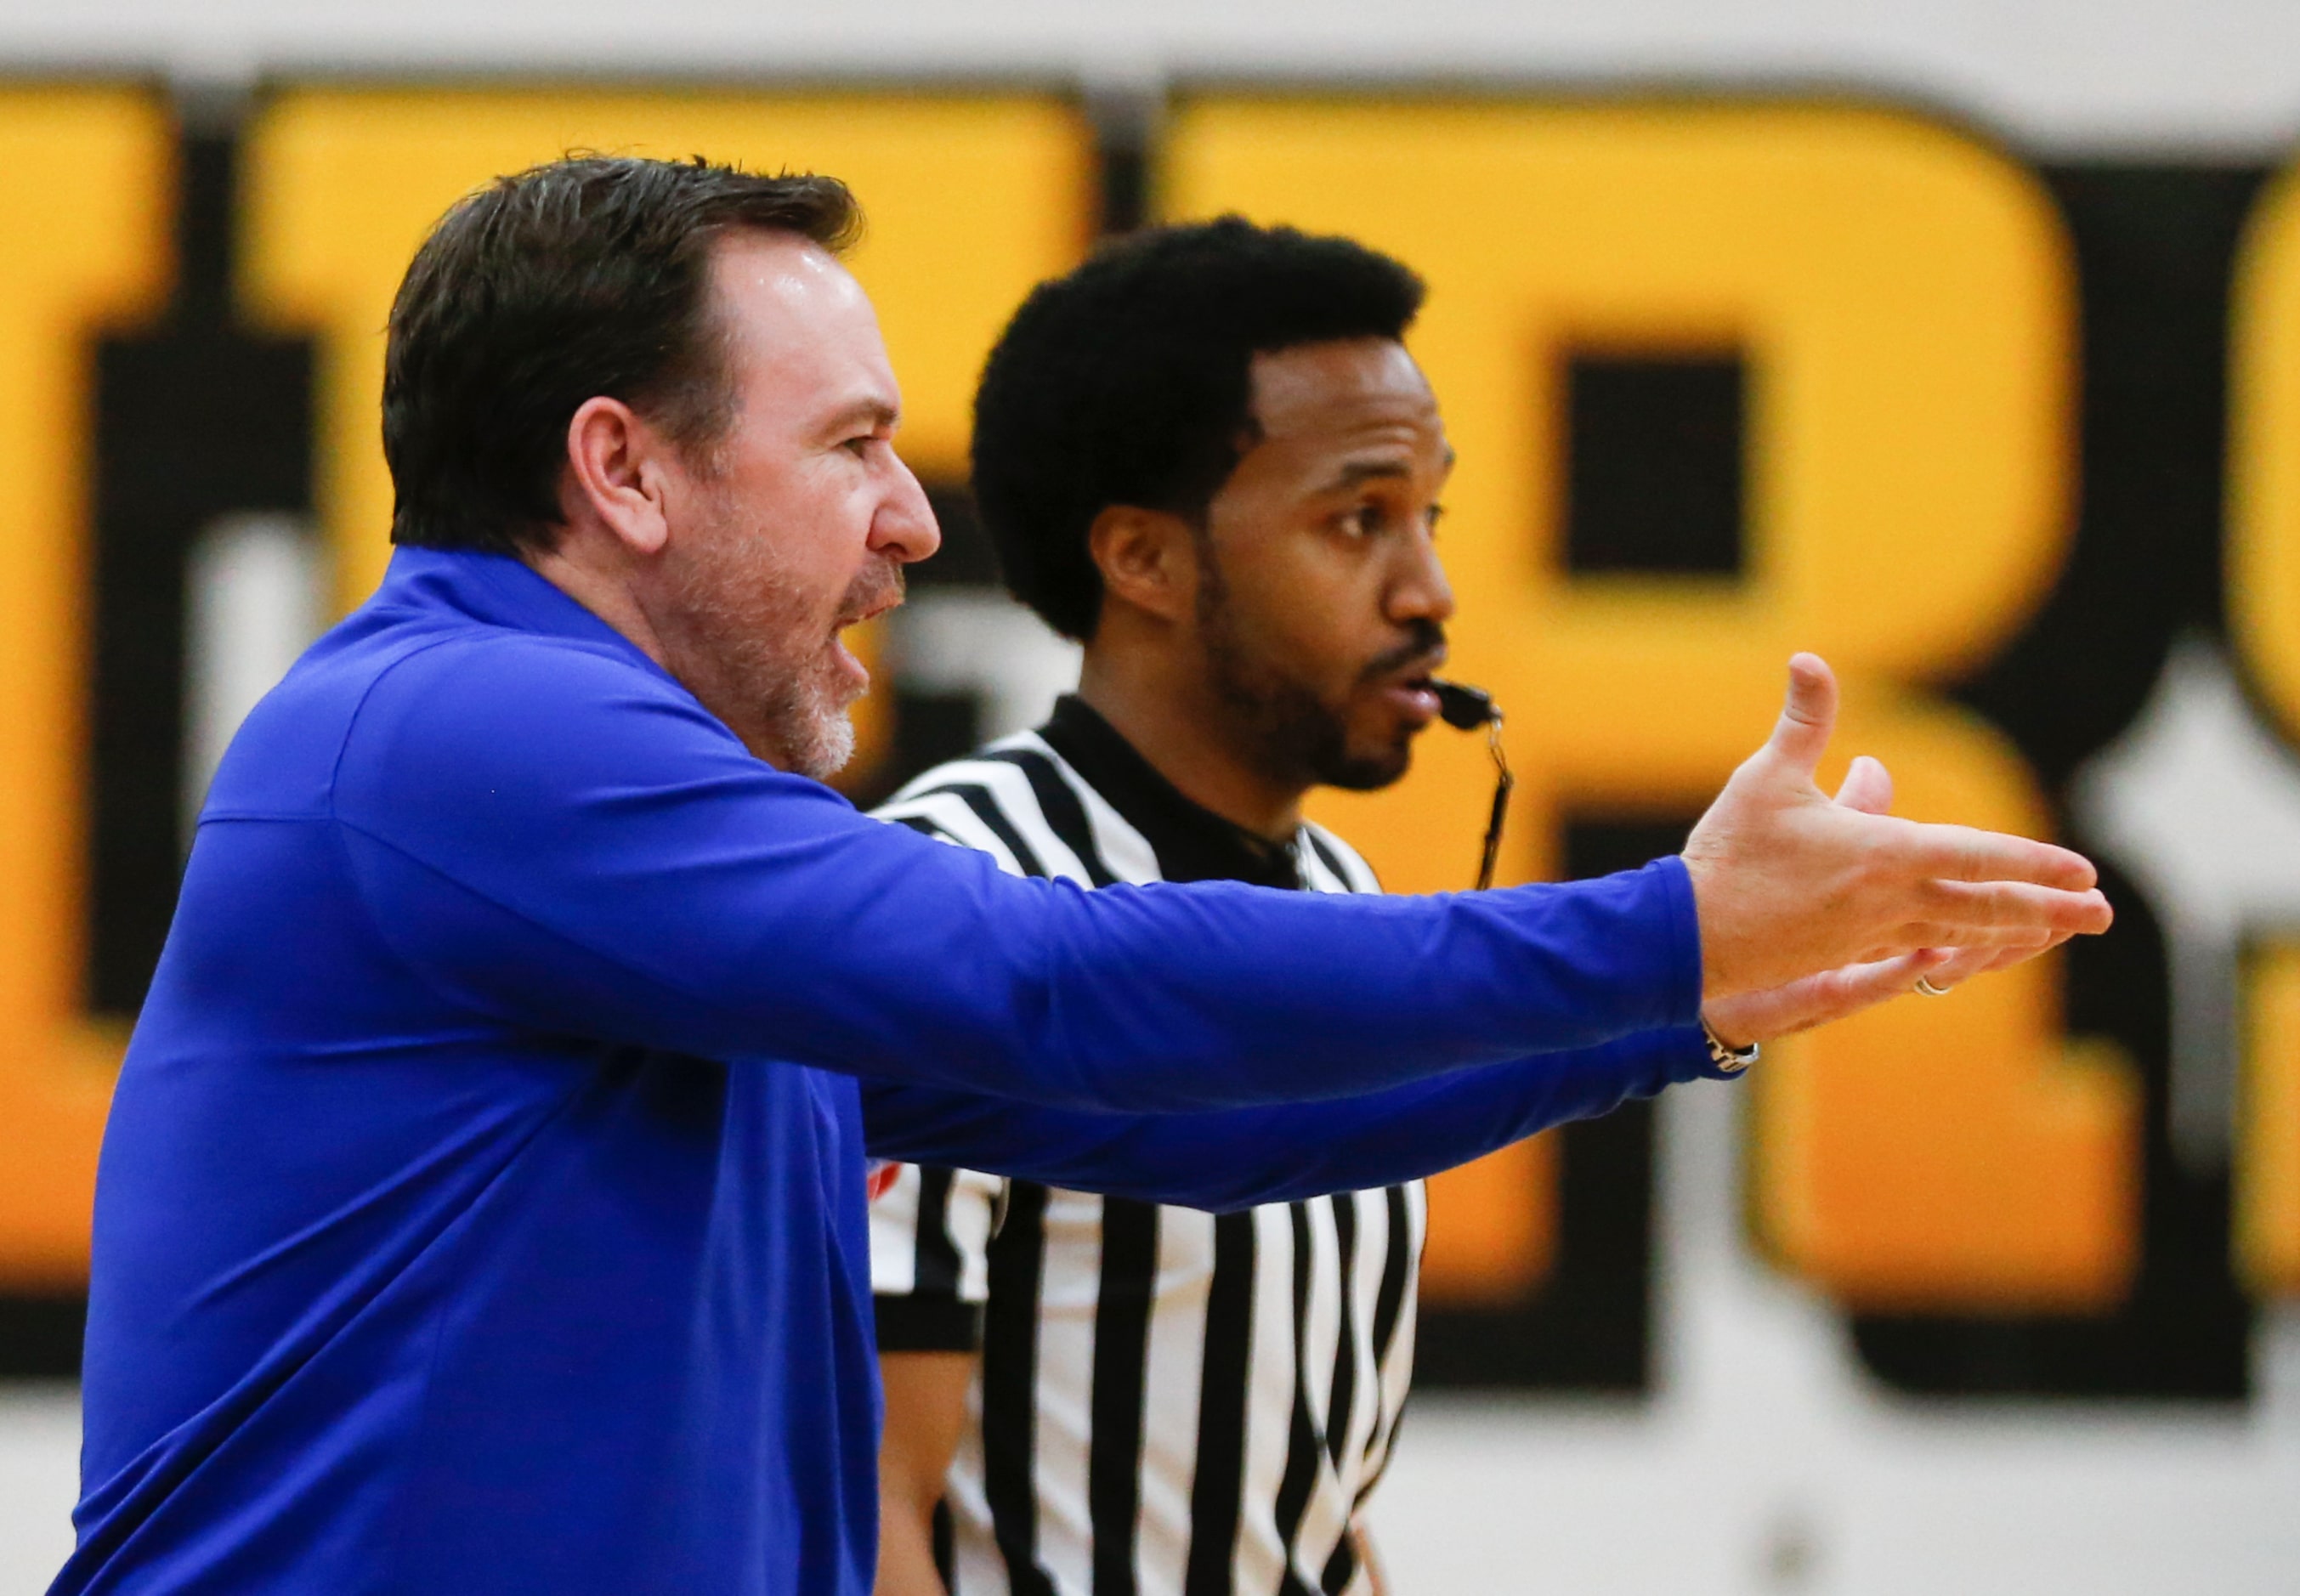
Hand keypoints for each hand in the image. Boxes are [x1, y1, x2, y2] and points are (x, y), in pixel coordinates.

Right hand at [1682, 654, 2110, 1003]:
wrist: (1687, 936)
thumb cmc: (1729, 853)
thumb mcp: (1766, 777)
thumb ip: (1803, 720)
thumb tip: (1809, 658)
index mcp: (1880, 853)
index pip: (1977, 856)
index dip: (2035, 862)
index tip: (2083, 870)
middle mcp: (1889, 900)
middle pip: (1988, 909)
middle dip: (2051, 910)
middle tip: (2100, 913)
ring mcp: (1872, 935)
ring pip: (1961, 935)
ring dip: (2016, 933)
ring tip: (2054, 930)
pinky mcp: (1848, 955)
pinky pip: (1921, 952)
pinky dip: (1961, 948)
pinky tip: (1972, 949)